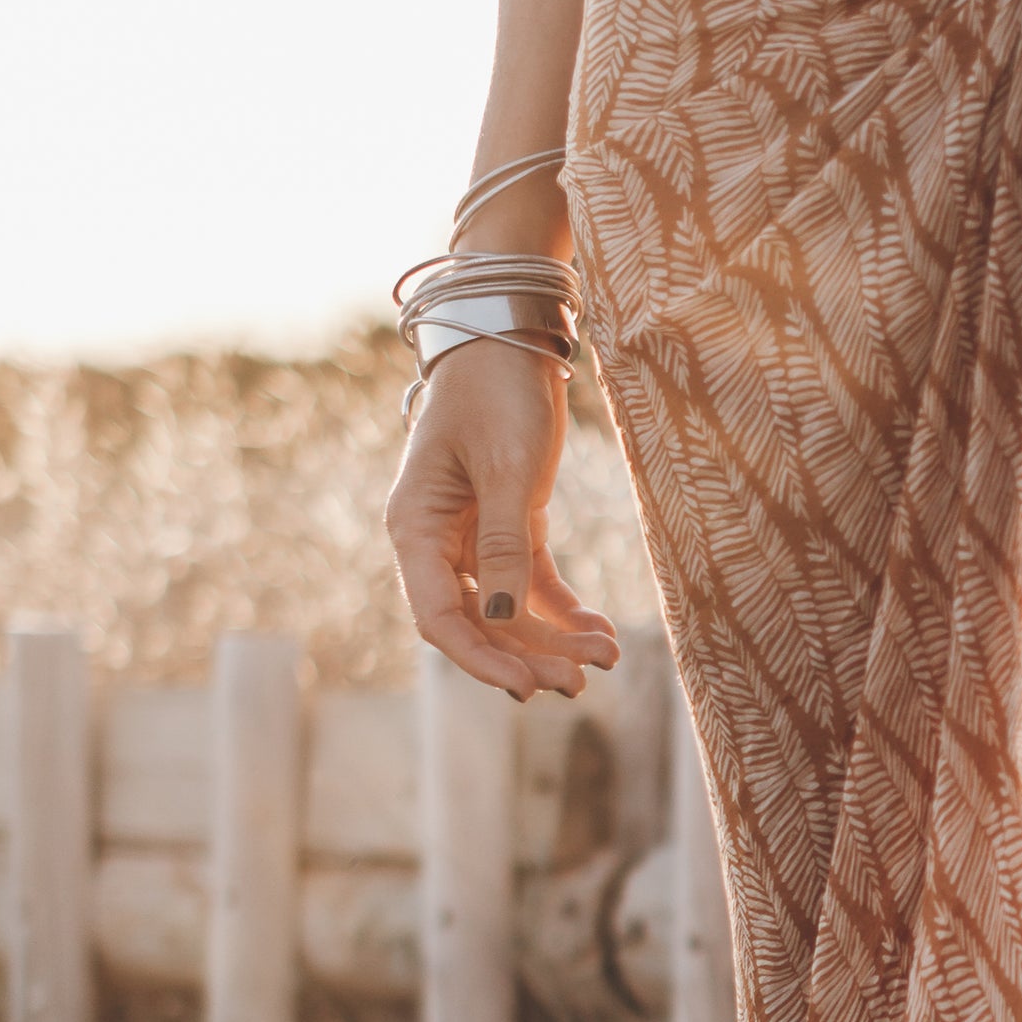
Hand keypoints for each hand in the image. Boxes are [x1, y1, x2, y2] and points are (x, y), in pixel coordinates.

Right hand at [385, 339, 618, 697]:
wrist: (511, 337)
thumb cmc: (496, 393)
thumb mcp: (506, 469)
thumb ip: (503, 545)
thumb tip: (498, 616)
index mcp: (415, 528)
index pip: (438, 616)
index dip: (479, 657)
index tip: (525, 685)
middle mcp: (438, 542)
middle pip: (478, 621)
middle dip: (528, 654)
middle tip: (579, 682)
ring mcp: (474, 537)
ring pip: (509, 609)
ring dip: (553, 639)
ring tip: (606, 657)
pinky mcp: (512, 525)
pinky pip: (534, 584)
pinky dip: (565, 611)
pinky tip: (602, 631)